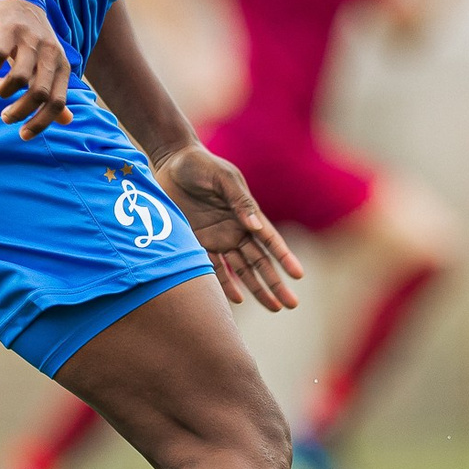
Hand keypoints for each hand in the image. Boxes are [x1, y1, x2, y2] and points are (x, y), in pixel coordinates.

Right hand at [0, 0, 73, 138]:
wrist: (21, 0)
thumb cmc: (35, 42)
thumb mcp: (50, 66)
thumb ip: (56, 92)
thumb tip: (67, 121)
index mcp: (61, 66)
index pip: (57, 102)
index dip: (41, 123)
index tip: (23, 134)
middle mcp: (49, 54)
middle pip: (39, 93)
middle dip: (20, 112)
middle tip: (6, 117)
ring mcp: (30, 40)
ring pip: (20, 77)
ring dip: (4, 91)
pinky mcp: (9, 29)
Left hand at [153, 145, 304, 309]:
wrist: (171, 162)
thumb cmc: (200, 165)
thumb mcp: (222, 178)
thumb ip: (238, 200)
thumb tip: (255, 227)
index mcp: (246, 214)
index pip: (270, 241)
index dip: (284, 258)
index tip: (298, 275)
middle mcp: (236, 230)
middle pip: (261, 262)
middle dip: (276, 283)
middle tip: (291, 304)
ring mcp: (217, 239)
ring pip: (242, 270)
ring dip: (257, 289)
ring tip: (274, 307)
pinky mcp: (197, 243)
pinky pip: (213, 269)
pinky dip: (226, 285)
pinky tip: (239, 299)